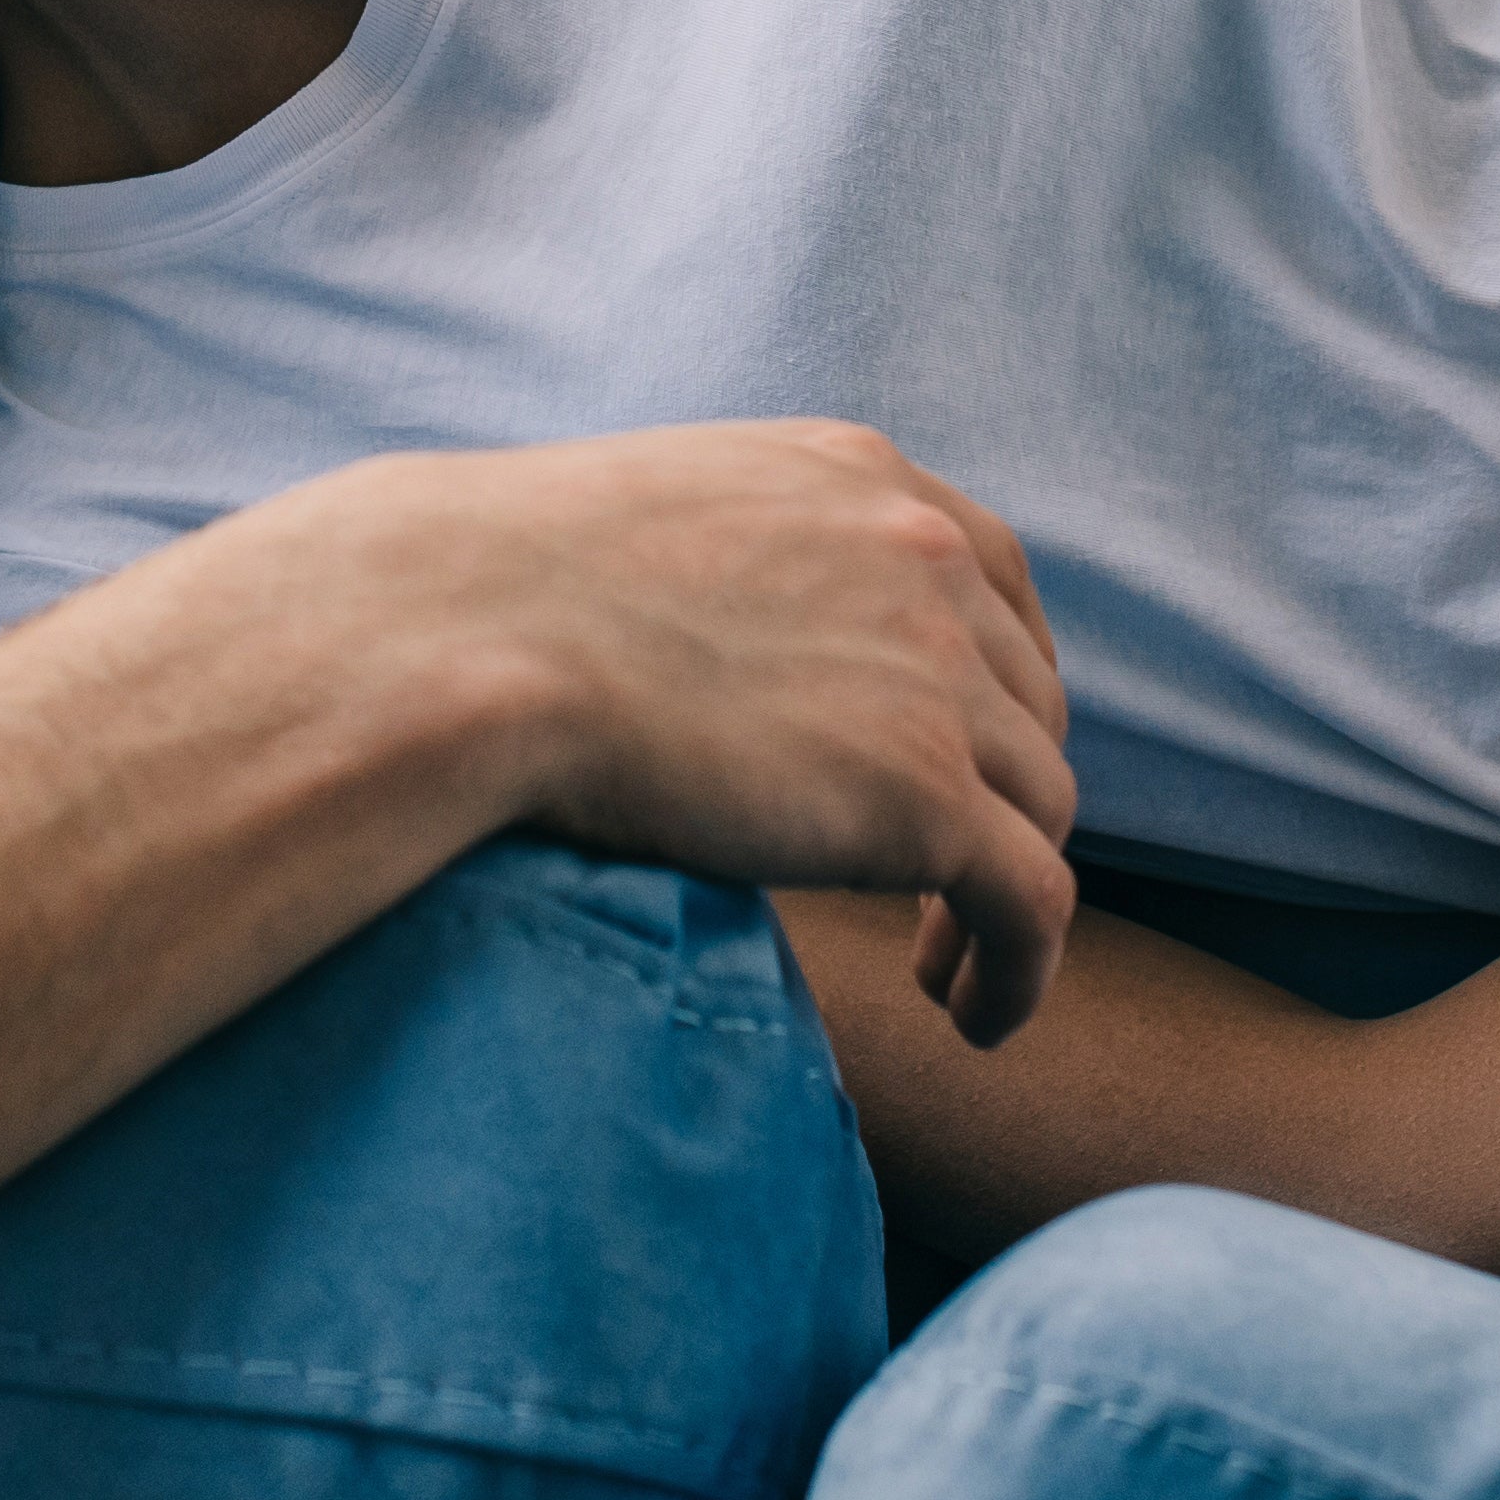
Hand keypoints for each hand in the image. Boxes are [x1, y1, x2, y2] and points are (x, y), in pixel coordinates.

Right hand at [234, 424, 1083, 1044]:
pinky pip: (1033, 905)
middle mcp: (924, 556)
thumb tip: (710, 639)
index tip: (954, 763)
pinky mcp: (927, 793)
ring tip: (937, 969)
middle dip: (994, 793)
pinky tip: (974, 1021)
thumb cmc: (495, 591)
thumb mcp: (656, 520)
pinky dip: (1023, 972)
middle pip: (1024, 704)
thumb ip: (735, 560)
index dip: (989, 688)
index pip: (992, 583)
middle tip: (930, 883)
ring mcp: (939, 673)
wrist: (460, 630)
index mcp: (859, 477)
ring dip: (999, 894)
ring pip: (1040, 810)